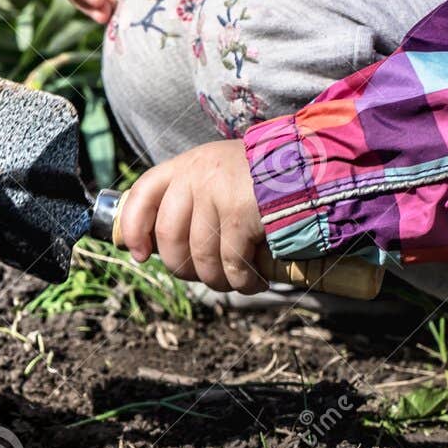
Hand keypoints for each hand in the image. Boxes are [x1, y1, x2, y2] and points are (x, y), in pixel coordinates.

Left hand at [117, 140, 266, 293]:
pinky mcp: (241, 213)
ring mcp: (217, 193)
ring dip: (217, 280)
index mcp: (187, 165)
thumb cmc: (265, 179)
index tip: (139, 255)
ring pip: (200, 256)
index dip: (133, 229)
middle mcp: (196, 175)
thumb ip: (193, 196)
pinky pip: (230, 263)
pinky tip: (255, 282)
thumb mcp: (220, 174)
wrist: (313, 167)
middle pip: (168, 235)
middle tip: (203, 277)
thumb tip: (162, 245)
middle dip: (182, 267)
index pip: (142, 194)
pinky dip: (242, 281)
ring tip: (235, 283)